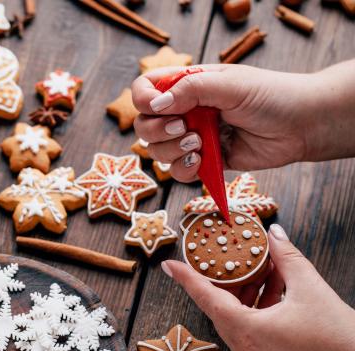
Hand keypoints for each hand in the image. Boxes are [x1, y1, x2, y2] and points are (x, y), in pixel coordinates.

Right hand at [131, 64, 315, 181]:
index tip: (158, 108)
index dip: (143, 99)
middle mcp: (185, 111)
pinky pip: (178, 171)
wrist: (302, 126)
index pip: (146, 89)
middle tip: (183, 129)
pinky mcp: (204, 161)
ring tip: (199, 145)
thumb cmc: (271, 96)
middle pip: (145, 125)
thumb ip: (190, 90)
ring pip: (157, 151)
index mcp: (187, 85)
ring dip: (172, 151)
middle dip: (157, 131)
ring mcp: (192, 137)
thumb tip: (155, 105)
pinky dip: (183, 170)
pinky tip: (201, 161)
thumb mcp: (230, 84)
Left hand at [160, 225, 354, 350]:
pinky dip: (258, 311)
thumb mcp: (311, 289)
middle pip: (223, 308)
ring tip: (267, 270)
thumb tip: (274, 234)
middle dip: (230, 280)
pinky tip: (277, 292)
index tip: (169, 265)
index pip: (206, 298)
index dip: (187, 278)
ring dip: (249, 294)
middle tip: (235, 257)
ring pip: (239, 320)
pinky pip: (252, 334)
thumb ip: (286, 258)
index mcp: (247, 332)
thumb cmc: (341, 340)